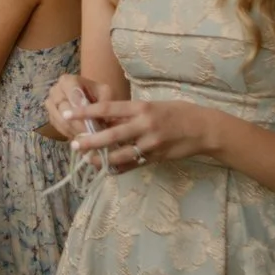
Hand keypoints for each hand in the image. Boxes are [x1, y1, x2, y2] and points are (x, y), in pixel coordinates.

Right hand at [44, 73, 109, 139]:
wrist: (89, 98)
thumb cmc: (98, 94)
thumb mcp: (106, 93)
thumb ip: (104, 101)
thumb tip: (103, 117)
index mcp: (67, 80)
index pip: (71, 93)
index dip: (80, 106)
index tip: (90, 119)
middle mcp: (55, 90)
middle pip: (63, 108)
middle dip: (78, 123)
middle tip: (91, 134)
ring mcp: (50, 104)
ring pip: (59, 120)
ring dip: (74, 130)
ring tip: (87, 138)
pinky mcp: (51, 116)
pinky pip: (57, 127)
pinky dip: (69, 133)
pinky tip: (81, 138)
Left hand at [67, 96, 220, 170]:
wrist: (204, 129)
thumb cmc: (177, 112)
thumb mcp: (152, 106)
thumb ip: (130, 114)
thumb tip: (105, 119)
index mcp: (141, 107)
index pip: (108, 108)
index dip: (87, 112)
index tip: (69, 114)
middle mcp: (145, 125)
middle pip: (111, 134)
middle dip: (90, 141)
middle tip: (74, 145)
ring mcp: (151, 143)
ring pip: (121, 154)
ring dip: (102, 158)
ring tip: (88, 159)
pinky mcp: (157, 157)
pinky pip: (133, 164)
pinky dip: (119, 168)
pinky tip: (107, 169)